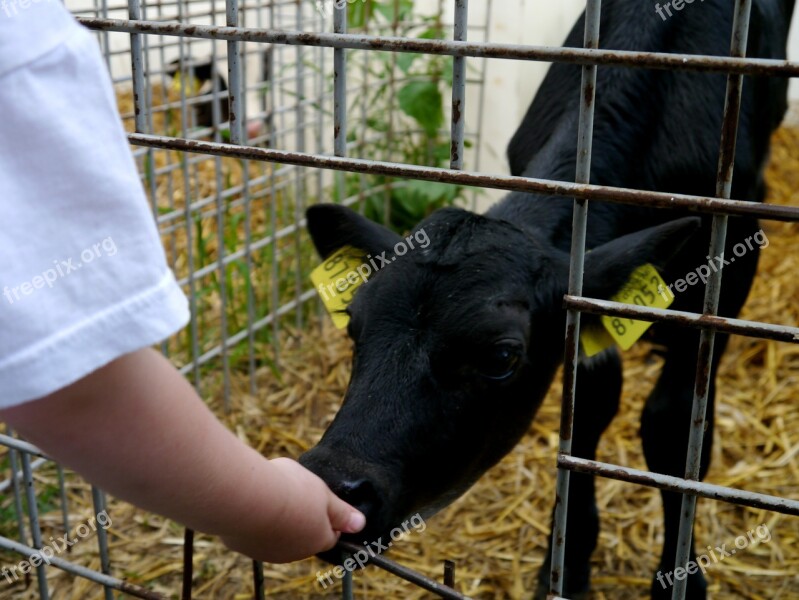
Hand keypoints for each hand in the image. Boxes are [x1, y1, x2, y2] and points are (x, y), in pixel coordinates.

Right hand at [220, 457, 364, 562]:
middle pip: (305, 537)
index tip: (318, 500)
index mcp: (319, 539)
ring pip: (281, 537)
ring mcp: (270, 553)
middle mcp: (296, 553)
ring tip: (273, 496)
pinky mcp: (247, 548)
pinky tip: (255, 505)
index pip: (331, 533)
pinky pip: (257, 535)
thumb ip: (341, 510)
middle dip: (303, 518)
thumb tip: (360, 524)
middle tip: (295, 494)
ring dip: (280, 522)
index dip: (327, 516)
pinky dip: (258, 523)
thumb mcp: (323, 493)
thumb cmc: (290, 490)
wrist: (248, 496)